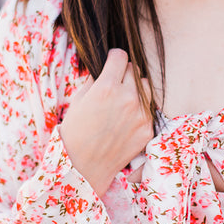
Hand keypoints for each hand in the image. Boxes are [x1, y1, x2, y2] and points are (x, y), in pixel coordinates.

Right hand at [59, 49, 152, 195]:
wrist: (84, 167)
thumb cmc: (75, 133)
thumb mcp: (78, 100)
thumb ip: (94, 81)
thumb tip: (104, 70)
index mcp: (107, 87)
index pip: (120, 56)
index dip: (113, 58)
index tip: (111, 63)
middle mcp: (127, 98)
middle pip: (134, 70)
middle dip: (124, 74)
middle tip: (115, 85)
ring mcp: (141, 114)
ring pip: (146, 87)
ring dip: (136, 89)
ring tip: (123, 101)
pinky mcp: (148, 129)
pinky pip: (149, 109)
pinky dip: (140, 110)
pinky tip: (126, 120)